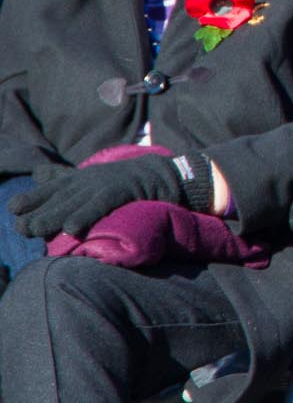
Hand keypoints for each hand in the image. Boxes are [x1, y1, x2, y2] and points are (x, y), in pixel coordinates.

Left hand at [9, 155, 184, 238]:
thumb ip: (68, 177)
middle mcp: (89, 179)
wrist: (167, 175)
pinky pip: (101, 204)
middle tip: (22, 227)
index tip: (15, 209)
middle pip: (58, 196)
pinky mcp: (123, 190)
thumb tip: (38, 173)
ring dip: (54, 216)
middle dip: (39, 210)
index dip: (33, 198)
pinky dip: (86, 215)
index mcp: (81, 177)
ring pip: (74, 202)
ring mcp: (105, 183)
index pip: (51, 186)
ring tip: (36, 229)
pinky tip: (72, 229)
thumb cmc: (128, 181)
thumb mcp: (95, 178)